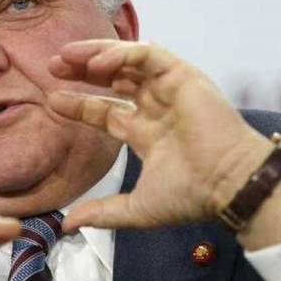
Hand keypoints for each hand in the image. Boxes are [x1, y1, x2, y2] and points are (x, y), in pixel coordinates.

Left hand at [47, 40, 273, 230]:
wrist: (229, 185)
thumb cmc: (191, 194)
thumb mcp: (138, 207)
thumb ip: (103, 212)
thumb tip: (66, 226)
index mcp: (144, 132)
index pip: (104, 111)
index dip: (78, 104)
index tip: (51, 99)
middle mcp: (154, 107)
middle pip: (111, 80)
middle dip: (81, 71)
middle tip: (52, 65)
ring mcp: (167, 89)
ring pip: (125, 62)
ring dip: (94, 55)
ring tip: (64, 57)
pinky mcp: (181, 75)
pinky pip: (146, 56)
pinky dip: (120, 54)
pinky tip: (96, 63)